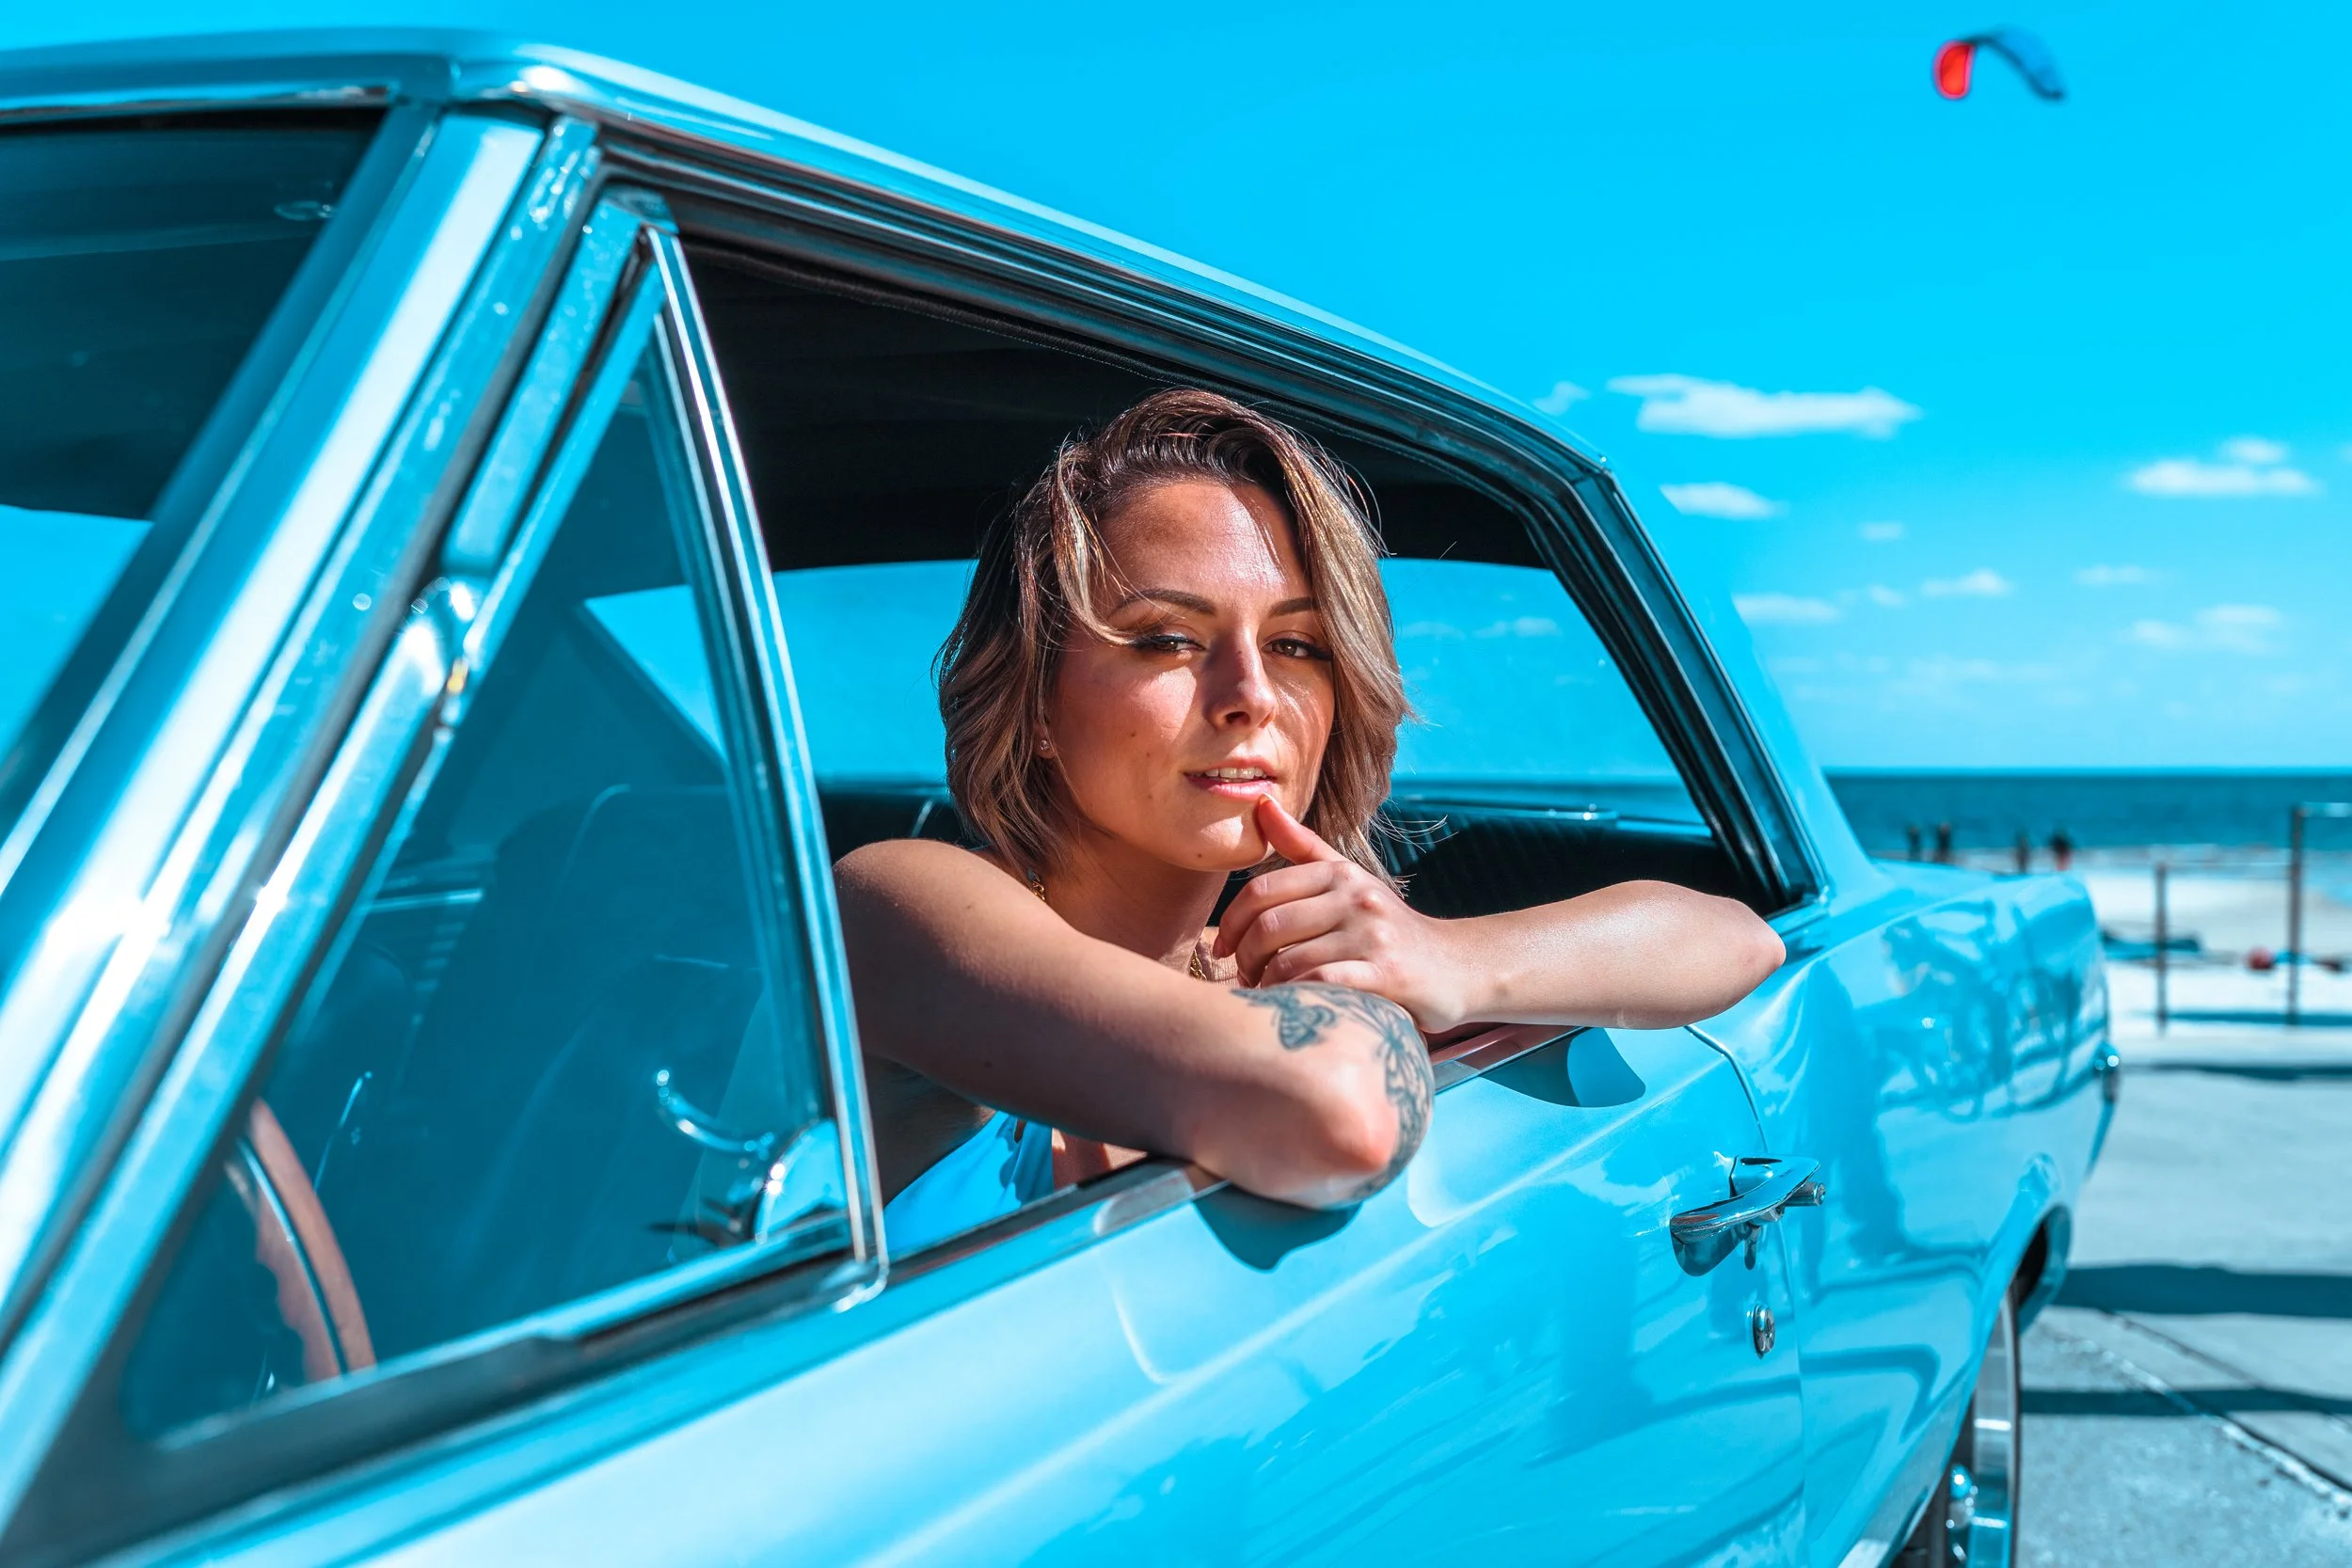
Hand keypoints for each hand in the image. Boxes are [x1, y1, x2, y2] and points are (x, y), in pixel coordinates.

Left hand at [1212, 797, 1474, 1032]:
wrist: (1456, 966)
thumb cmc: (1388, 927)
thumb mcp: (1349, 880)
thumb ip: (1302, 846)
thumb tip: (1262, 804)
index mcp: (1340, 873)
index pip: (1262, 891)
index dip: (1232, 923)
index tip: (1226, 949)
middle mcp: (1356, 898)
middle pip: (1270, 926)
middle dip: (1246, 958)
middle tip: (1245, 977)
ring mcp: (1373, 936)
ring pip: (1290, 959)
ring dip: (1267, 984)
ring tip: (1265, 994)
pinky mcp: (1387, 975)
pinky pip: (1323, 983)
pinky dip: (1296, 996)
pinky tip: (1294, 1005)